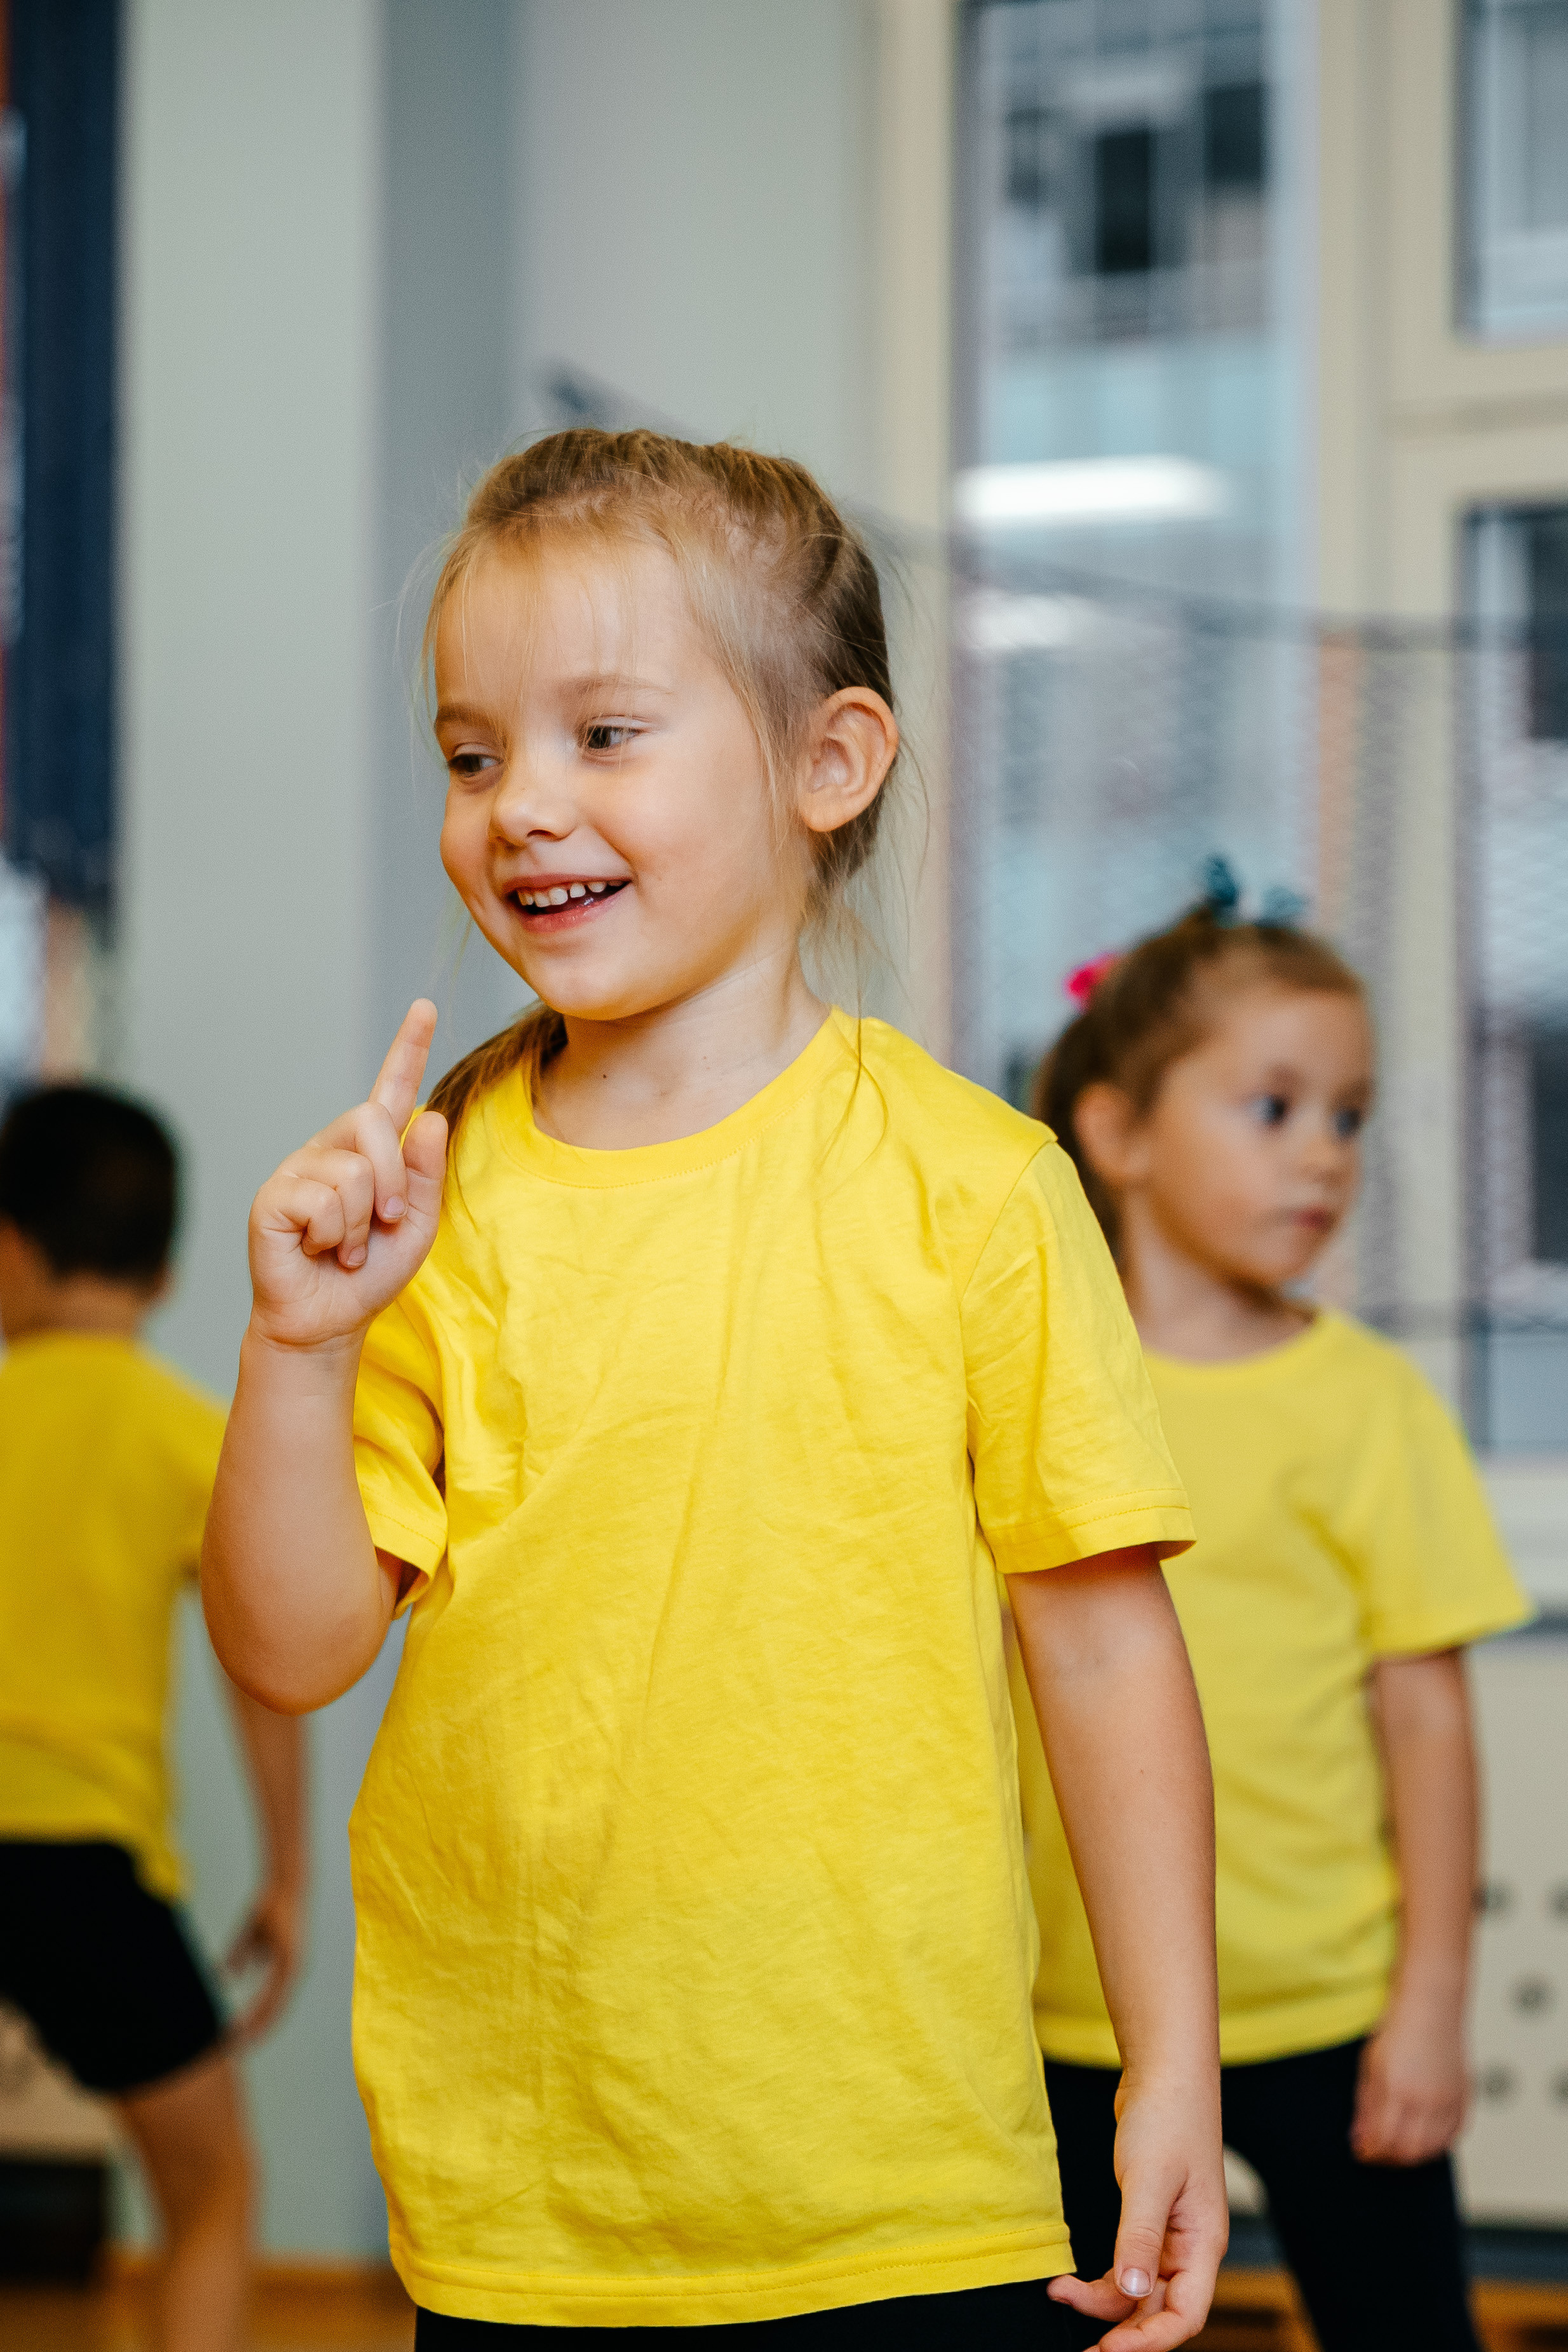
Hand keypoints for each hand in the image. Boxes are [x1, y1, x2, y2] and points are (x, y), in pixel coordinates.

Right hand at [225, 1879, 305, 2043]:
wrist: (283, 1886)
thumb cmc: (269, 1908)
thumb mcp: (251, 1937)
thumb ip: (242, 1956)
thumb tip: (229, 1975)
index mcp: (286, 1969)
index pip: (274, 2003)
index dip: (258, 2021)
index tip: (242, 2036)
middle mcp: (294, 1972)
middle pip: (276, 2011)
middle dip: (257, 2030)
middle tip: (238, 2048)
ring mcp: (294, 1967)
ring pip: (276, 2006)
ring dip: (257, 2025)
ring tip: (239, 2040)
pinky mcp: (289, 1960)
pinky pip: (274, 1992)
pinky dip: (260, 2008)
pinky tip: (246, 2019)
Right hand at [248, 1001, 446, 1349]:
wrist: (328, 1320)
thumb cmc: (370, 1272)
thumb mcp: (416, 1224)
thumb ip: (425, 1173)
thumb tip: (430, 1116)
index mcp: (370, 1152)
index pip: (390, 1090)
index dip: (406, 1048)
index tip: (423, 1007)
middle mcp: (331, 1149)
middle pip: (372, 1122)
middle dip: (392, 1182)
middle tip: (382, 1225)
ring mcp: (298, 1169)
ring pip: (352, 1171)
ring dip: (361, 1224)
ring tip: (345, 1247)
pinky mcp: (273, 1196)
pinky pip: (322, 1201)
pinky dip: (333, 1236)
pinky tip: (318, 1249)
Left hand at [1048, 2078, 1227, 2350]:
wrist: (1165, 2075)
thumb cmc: (1168, 2118)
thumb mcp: (1149, 2178)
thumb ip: (1138, 2237)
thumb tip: (1130, 2291)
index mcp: (1202, 2245)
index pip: (1184, 2316)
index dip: (1150, 2341)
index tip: (1109, 2349)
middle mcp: (1190, 2249)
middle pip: (1159, 2311)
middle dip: (1121, 2331)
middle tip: (1081, 2345)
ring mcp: (1170, 2237)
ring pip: (1139, 2291)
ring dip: (1103, 2302)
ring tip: (1060, 2294)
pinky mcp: (1148, 2222)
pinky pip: (1128, 2266)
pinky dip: (1103, 2278)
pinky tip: (1074, 2281)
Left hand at [1351, 1995, 1467, 2164]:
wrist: (1430, 2007)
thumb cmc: (1399, 2030)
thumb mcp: (1370, 2066)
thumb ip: (1367, 2106)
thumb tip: (1361, 2138)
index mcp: (1398, 2089)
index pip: (1384, 2139)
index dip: (1371, 2152)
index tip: (1363, 2152)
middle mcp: (1426, 2099)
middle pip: (1410, 2150)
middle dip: (1391, 2159)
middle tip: (1379, 2154)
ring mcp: (1448, 2099)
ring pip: (1433, 2148)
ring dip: (1414, 2155)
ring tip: (1399, 2149)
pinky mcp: (1464, 2097)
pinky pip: (1454, 2135)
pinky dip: (1439, 2144)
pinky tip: (1425, 2140)